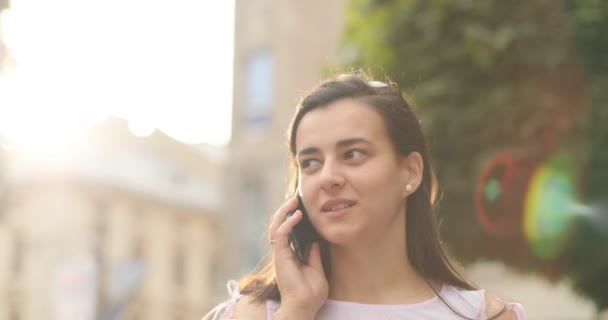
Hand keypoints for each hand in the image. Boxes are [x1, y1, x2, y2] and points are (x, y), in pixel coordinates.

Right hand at [268, 196, 328, 317]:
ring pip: (276, 227)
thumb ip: (314, 256)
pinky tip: (297, 216)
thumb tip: (314, 243)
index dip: (290, 218)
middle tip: (294, 199)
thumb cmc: (311, 294)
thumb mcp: (317, 271)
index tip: (298, 207)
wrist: (305, 306)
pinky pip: (280, 234)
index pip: (287, 232)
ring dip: (283, 213)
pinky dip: (287, 223)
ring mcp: (280, 254)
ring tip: (293, 201)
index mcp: (290, 255)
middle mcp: (283, 253)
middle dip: (285, 211)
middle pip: (279, 226)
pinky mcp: (280, 255)